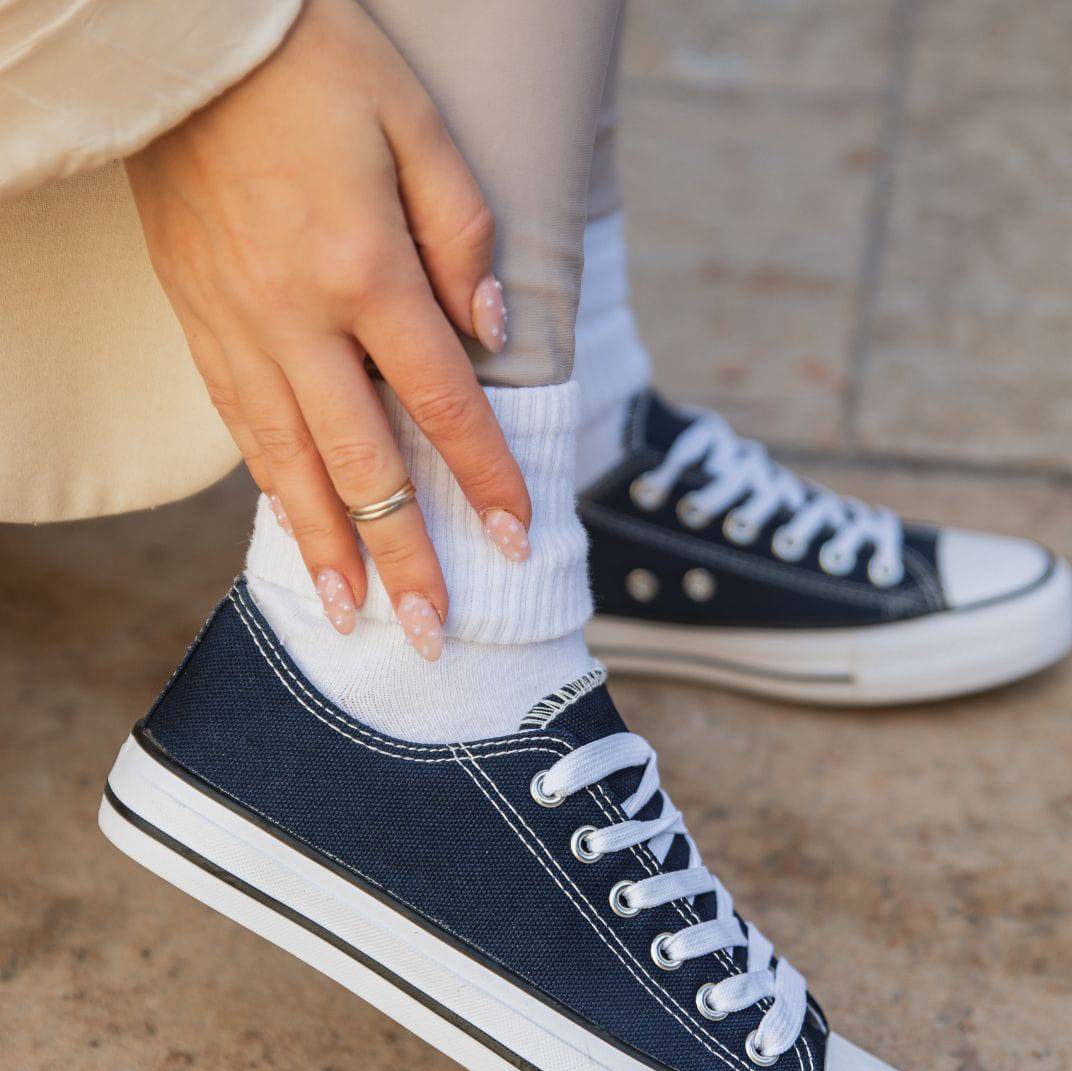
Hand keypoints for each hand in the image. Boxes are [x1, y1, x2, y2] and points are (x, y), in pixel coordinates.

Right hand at [125, 0, 526, 647]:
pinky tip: (294, 531)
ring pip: (288, 464)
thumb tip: (492, 334)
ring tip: (349, 618)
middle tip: (430, 632)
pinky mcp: (198, 323)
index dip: (484, 475)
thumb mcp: (414, 121)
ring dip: (325, 548)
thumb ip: (463, 232)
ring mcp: (238, 328)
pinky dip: (271, 490)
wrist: (179, 36)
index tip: (516, 537)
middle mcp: (297, 318)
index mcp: (364, 268)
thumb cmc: (310, 62)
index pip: (441, 401)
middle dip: (403, 555)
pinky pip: (241, 427)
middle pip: (363, 462)